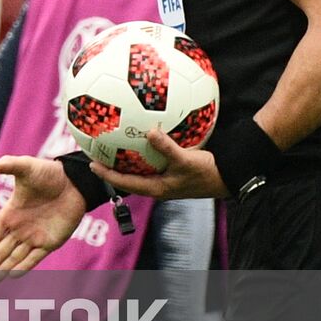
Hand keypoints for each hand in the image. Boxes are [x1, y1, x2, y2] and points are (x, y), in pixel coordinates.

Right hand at [0, 156, 83, 284]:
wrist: (73, 182)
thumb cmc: (48, 173)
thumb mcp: (27, 167)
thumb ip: (11, 165)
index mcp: (10, 214)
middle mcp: (19, 229)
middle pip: (0, 252)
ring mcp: (34, 237)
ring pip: (14, 258)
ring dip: (2, 270)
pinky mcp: (51, 242)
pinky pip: (35, 258)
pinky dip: (24, 267)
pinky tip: (12, 275)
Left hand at [89, 129, 229, 199]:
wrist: (230, 176)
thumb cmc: (208, 172)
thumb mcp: (186, 160)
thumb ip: (167, 147)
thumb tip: (149, 131)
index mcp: (156, 188)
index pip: (123, 183)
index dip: (106, 175)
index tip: (91, 164)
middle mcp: (158, 186)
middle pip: (127, 177)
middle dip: (111, 166)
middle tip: (97, 153)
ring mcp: (165, 179)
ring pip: (139, 169)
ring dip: (127, 159)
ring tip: (113, 144)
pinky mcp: (173, 171)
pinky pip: (152, 161)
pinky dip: (144, 151)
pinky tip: (143, 136)